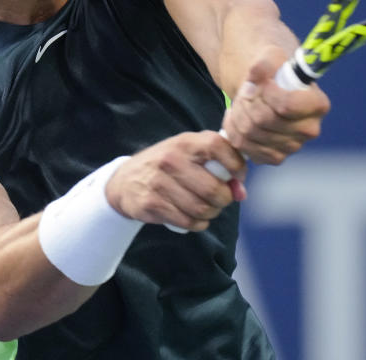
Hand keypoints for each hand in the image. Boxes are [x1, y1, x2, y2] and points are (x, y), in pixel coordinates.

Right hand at [104, 132, 246, 231]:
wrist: (125, 181)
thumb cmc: (167, 165)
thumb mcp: (188, 153)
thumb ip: (217, 163)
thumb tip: (241, 191)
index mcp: (185, 142)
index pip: (219, 146)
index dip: (236, 164)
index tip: (237, 176)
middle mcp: (171, 159)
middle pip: (214, 188)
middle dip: (225, 199)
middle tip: (221, 199)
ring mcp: (159, 182)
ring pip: (202, 209)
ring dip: (211, 213)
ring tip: (207, 208)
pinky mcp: (151, 204)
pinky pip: (188, 222)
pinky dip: (198, 224)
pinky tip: (195, 218)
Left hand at [221, 45, 330, 164]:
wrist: (267, 87)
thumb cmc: (275, 71)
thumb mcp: (271, 56)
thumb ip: (264, 63)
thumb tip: (254, 76)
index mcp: (317, 104)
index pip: (286, 105)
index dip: (267, 93)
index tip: (263, 82)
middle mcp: (309, 130)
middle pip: (264, 119)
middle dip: (249, 100)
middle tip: (248, 89)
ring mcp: (292, 146)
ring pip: (250, 133)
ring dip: (239, 112)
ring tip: (242, 99)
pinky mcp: (274, 156)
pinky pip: (243, 146)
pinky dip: (233, 128)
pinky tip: (238, 115)